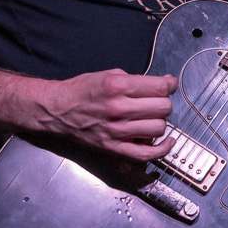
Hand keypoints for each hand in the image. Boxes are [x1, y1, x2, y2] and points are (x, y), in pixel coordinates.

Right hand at [40, 69, 177, 161]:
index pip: (160, 88)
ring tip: (151, 118)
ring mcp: (117, 130)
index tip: (168, 85)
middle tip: (156, 101)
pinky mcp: (114, 147)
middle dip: (164, 102)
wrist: (57, 110)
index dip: (169, 85)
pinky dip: (162, 149)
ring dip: (159, 122)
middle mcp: (118, 108)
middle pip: (163, 107)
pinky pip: (147, 153)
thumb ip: (137, 79)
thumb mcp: (108, 74)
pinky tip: (168, 141)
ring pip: (159, 128)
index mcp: (118, 86)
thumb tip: (165, 83)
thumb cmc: (82, 91)